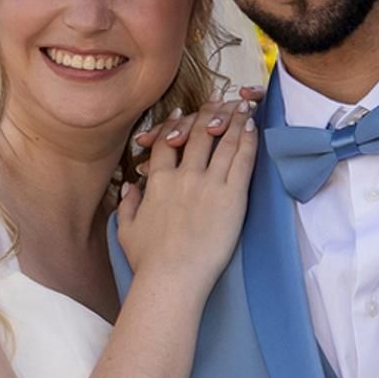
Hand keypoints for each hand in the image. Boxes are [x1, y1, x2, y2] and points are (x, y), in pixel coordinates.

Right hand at [115, 96, 255, 290]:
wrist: (171, 277)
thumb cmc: (148, 261)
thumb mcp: (126, 230)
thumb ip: (127, 204)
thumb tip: (129, 186)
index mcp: (158, 182)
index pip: (166, 143)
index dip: (174, 125)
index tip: (181, 113)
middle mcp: (184, 177)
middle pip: (197, 135)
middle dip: (209, 114)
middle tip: (218, 100)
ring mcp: (209, 185)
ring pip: (223, 142)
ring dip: (233, 120)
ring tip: (243, 105)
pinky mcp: (232, 197)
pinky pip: (243, 161)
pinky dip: (248, 140)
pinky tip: (253, 127)